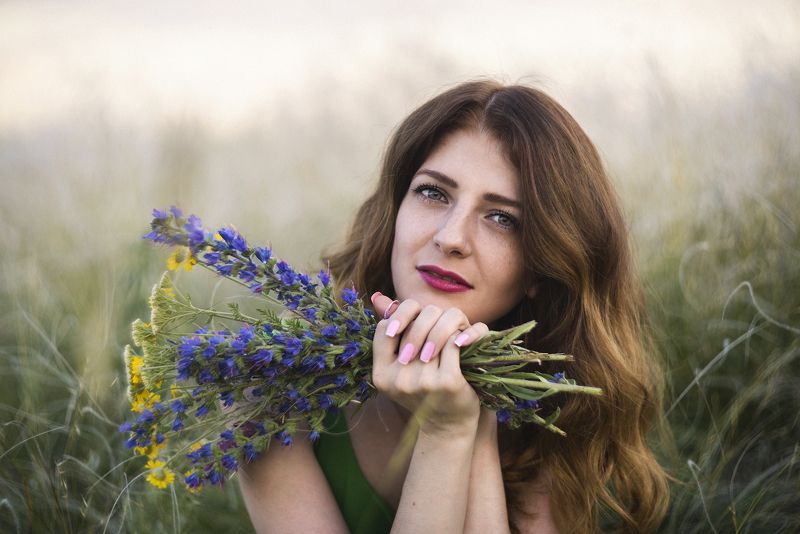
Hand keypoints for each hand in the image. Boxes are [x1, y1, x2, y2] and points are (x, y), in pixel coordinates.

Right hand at [369, 292, 488, 436]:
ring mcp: (423, 382)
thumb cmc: (424, 391)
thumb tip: (379, 297)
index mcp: (381, 375)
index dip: (402, 318)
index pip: (385, 328)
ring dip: (448, 327)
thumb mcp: (402, 366)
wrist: (448, 427)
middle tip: (440, 322)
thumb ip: (392, 332)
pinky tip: (463, 343)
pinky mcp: (448, 382)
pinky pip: (453, 343)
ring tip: (452, 331)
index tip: (416, 323)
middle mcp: (398, 379)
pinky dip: (460, 338)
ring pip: (437, 331)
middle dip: (431, 318)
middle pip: (415, 325)